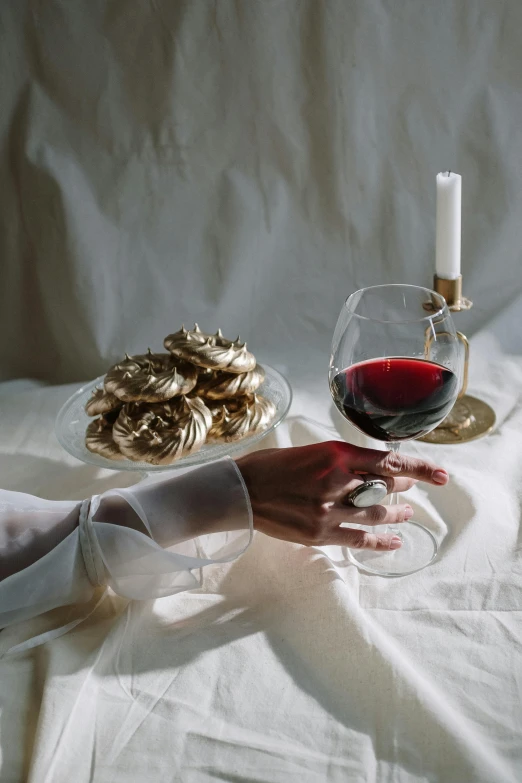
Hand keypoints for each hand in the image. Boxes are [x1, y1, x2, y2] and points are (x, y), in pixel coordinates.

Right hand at [235, 441, 448, 550]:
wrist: (240, 491)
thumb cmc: (270, 465)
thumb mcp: (310, 451)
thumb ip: (341, 459)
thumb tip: (371, 466)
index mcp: (334, 454)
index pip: (389, 462)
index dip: (419, 470)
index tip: (441, 474)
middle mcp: (336, 482)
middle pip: (385, 487)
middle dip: (404, 487)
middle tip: (413, 488)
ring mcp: (328, 511)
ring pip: (377, 513)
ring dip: (397, 513)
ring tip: (408, 512)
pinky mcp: (319, 534)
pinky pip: (359, 540)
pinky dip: (380, 541)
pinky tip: (395, 541)